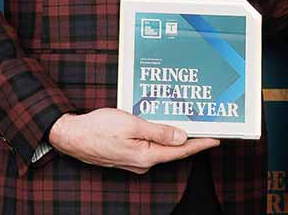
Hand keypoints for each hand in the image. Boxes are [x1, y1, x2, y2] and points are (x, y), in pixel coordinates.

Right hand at [48, 108, 218, 173]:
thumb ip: (158, 131)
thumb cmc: (98, 128)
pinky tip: (162, 127)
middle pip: (172, 151)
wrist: (72, 136)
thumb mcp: (131, 124)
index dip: (199, 144)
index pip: (180, 151)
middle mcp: (142, 163)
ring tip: (187, 123)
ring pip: (160, 148)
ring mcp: (134, 161)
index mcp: (145, 156)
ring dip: (173, 137)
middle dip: (189, 139)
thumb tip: (181, 137)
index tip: (216, 139)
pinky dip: (158, 137)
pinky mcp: (127, 156)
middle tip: (205, 126)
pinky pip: (149, 147)